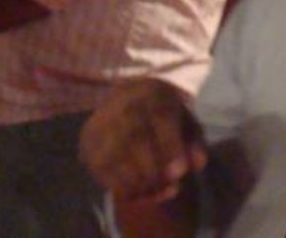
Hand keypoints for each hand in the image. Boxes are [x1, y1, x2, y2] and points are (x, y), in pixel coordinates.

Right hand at [80, 78, 207, 202]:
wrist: (128, 99)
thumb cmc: (163, 114)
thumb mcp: (186, 121)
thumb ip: (194, 142)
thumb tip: (197, 165)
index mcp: (153, 95)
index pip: (161, 117)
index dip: (170, 147)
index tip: (180, 173)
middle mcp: (122, 107)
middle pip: (134, 140)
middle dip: (154, 170)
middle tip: (170, 185)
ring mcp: (100, 126)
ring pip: (114, 161)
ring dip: (138, 184)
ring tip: (157, 189)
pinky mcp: (87, 146)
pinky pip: (101, 174)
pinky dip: (122, 189)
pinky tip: (139, 191)